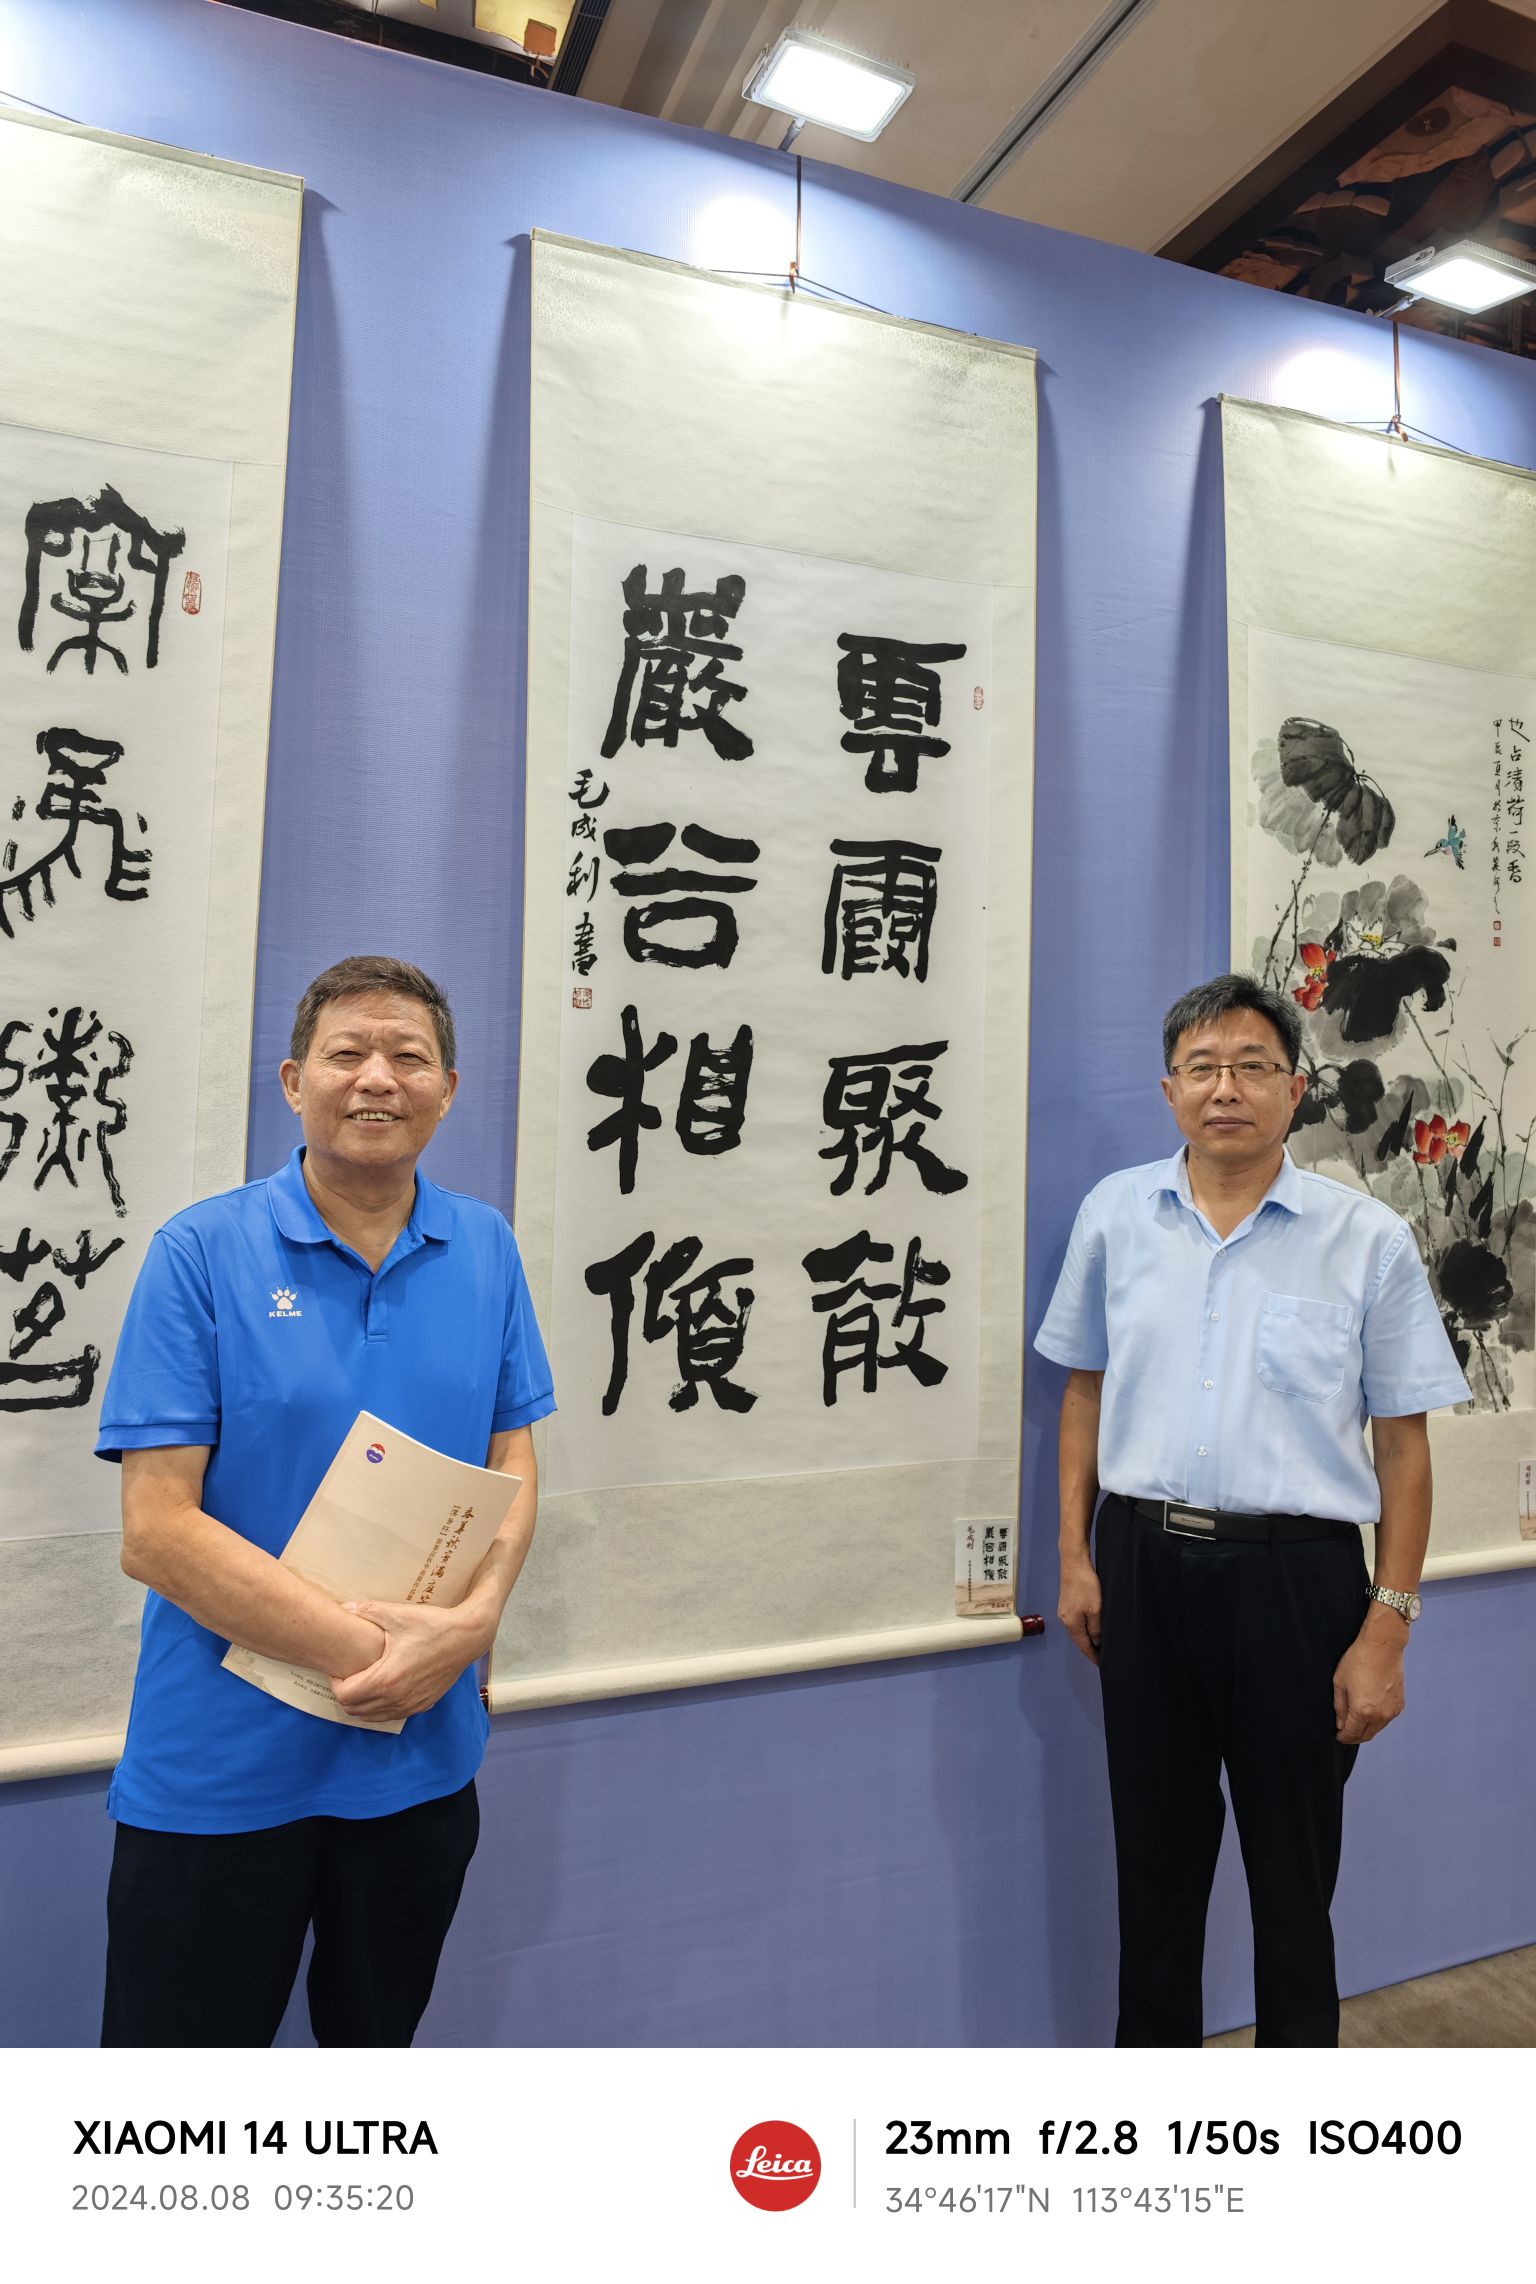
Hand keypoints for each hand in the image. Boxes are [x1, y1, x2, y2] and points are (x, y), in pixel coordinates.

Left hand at [329, 1598, 483, 1722]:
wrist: (467, 1637)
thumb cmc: (432, 1625)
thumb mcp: (398, 1615)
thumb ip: (367, 1611)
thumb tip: (343, 1607)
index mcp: (386, 1678)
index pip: (345, 1696)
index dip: (336, 1683)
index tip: (341, 1668)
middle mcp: (396, 1698)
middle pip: (354, 1710)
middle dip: (346, 1694)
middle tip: (350, 1674)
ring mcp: (410, 1705)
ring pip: (372, 1717)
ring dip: (362, 1703)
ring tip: (365, 1681)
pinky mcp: (422, 1705)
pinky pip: (391, 1715)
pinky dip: (381, 1707)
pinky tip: (385, 1686)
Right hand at [1058, 1558, 1101, 1664]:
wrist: (1074, 1564)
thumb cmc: (1085, 1585)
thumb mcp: (1096, 1609)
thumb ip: (1096, 1628)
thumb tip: (1097, 1641)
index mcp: (1072, 1624)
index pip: (1083, 1646)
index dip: (1093, 1656)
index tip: (1101, 1664)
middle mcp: (1065, 1620)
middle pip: (1079, 1639)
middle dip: (1090, 1648)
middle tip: (1102, 1656)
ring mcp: (1064, 1611)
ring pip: (1077, 1630)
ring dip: (1087, 1638)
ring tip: (1099, 1644)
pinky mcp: (1066, 1604)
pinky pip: (1076, 1622)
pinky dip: (1084, 1628)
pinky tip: (1091, 1627)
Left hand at [1332, 1623, 1405, 1744]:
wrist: (1383, 1646)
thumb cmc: (1358, 1660)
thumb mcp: (1340, 1683)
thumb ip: (1340, 1707)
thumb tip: (1341, 1724)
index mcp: (1362, 1711)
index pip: (1351, 1734)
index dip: (1343, 1737)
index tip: (1338, 1737)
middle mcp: (1380, 1715)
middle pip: (1366, 1736)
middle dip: (1354, 1737)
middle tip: (1346, 1734)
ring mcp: (1392, 1711)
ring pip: (1377, 1729)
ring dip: (1366, 1729)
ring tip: (1356, 1723)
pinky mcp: (1400, 1704)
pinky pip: (1387, 1719)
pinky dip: (1377, 1721)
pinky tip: (1370, 1712)